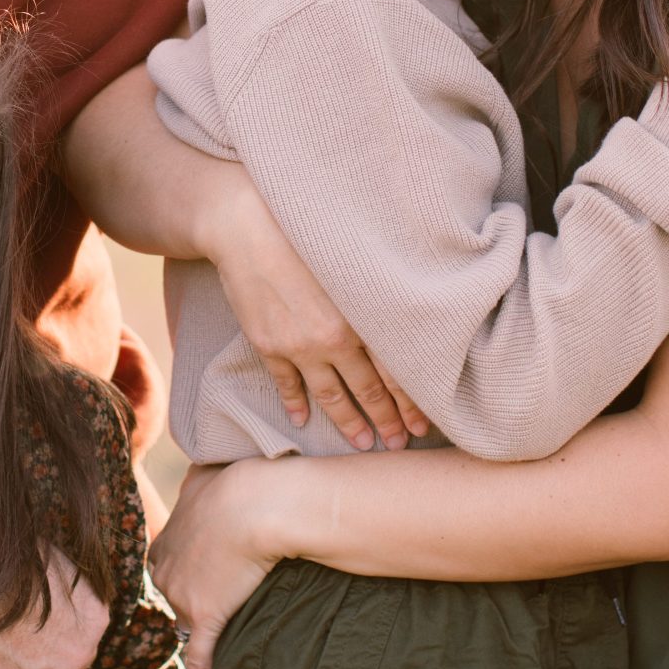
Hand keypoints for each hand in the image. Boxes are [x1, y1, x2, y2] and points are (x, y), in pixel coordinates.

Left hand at [151, 462, 288, 668]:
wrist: (256, 503)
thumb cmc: (237, 482)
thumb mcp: (206, 475)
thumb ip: (198, 483)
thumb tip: (201, 475)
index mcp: (165, 540)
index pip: (168, 565)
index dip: (187, 569)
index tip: (203, 571)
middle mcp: (165, 571)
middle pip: (175, 596)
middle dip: (195, 597)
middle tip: (224, 590)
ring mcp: (183, 597)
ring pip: (188, 622)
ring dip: (204, 628)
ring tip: (227, 630)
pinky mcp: (206, 617)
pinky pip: (198, 658)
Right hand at [211, 182, 425, 452]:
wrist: (247, 226)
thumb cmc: (307, 233)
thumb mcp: (355, 260)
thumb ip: (380, 293)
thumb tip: (409, 317)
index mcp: (363, 316)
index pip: (396, 372)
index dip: (411, 403)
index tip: (422, 427)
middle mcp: (335, 338)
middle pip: (368, 389)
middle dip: (386, 420)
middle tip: (398, 443)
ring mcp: (300, 346)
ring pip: (331, 395)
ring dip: (348, 422)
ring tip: (363, 442)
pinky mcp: (270, 346)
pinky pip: (288, 384)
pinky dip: (297, 404)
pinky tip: (303, 422)